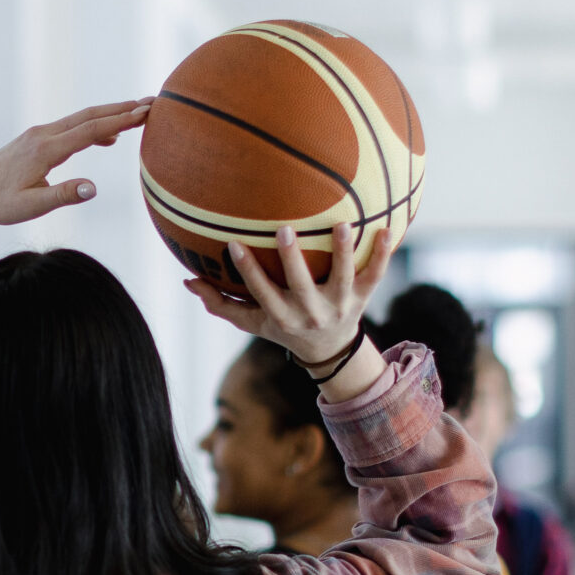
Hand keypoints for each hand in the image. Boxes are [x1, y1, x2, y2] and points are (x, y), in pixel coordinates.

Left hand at [0, 99, 149, 266]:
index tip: (147, 111)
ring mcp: (39, 134)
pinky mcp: (35, 139)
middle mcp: (44, 134)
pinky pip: (71, 127)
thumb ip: (63, 196)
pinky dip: (93, 126)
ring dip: (110, 114)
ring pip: (81, 118)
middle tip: (153, 102)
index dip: (121, 120)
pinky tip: (106, 136)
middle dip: (122, 108)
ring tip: (138, 113)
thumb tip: (94, 188)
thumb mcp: (32, 207)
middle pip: (90, 116)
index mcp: (46, 149)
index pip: (91, 130)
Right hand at [184, 216, 395, 371]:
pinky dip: (382, 254)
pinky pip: (375, 274)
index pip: (262, 293)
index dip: (248, 270)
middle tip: (284, 229)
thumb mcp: (252, 322)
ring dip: (344, 252)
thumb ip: (220, 303)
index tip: (233, 243)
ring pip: (343, 277)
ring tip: (343, 224)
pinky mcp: (363, 296)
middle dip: (292, 259)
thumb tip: (187, 281)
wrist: (330, 350)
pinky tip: (387, 229)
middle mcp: (311, 312)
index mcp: (283, 316)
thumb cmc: (283, 327)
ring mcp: (340, 304)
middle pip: (301, 285)